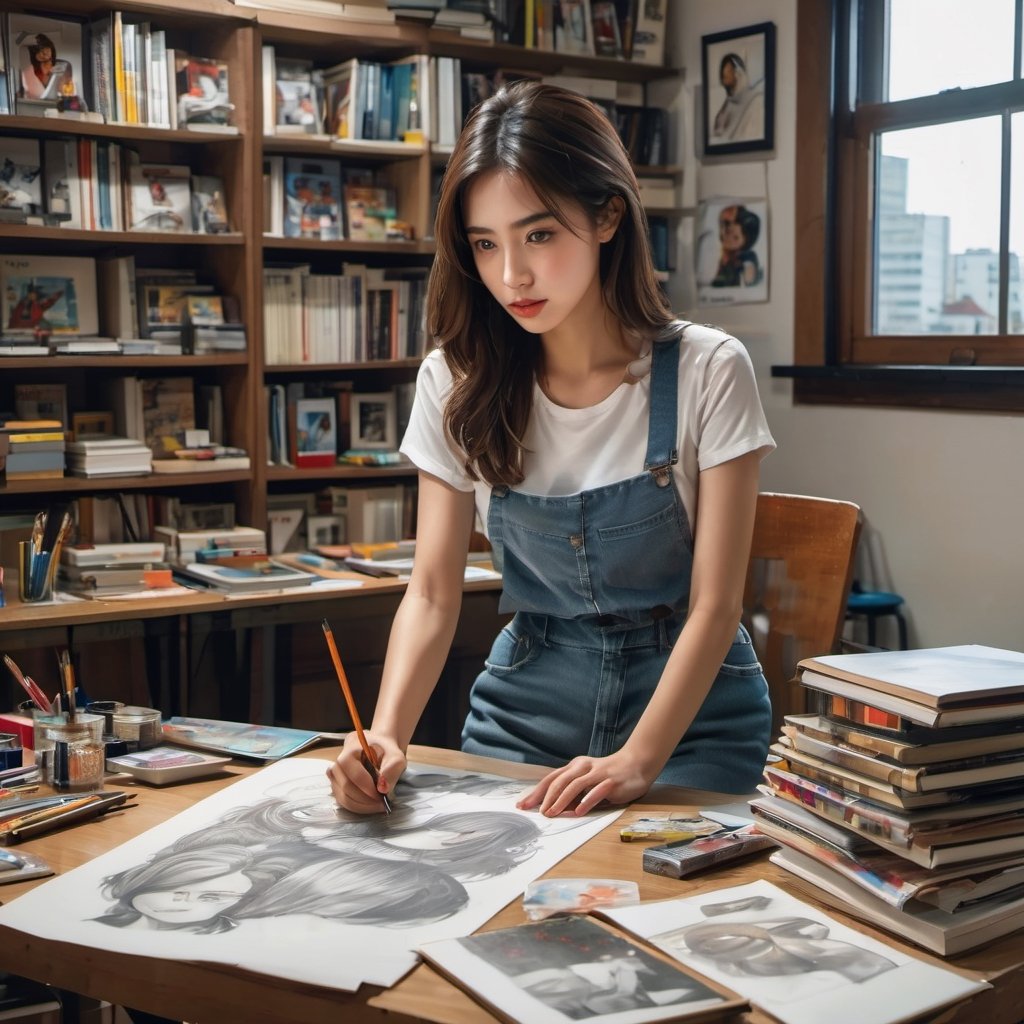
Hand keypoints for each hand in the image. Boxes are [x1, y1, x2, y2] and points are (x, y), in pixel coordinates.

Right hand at [326, 731, 405, 813]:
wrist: (379, 749)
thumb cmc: (386, 751)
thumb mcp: (396, 757)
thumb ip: (392, 770)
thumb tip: (383, 789)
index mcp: (350, 751)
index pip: (355, 774)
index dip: (369, 789)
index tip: (383, 796)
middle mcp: (337, 764)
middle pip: (346, 787)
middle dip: (365, 800)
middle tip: (382, 803)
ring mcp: (335, 776)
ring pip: (343, 798)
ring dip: (361, 806)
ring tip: (378, 805)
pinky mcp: (337, 786)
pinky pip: (343, 801)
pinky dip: (357, 807)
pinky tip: (370, 805)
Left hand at [516, 749, 653, 816]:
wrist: (636, 763)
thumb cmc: (608, 775)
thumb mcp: (587, 782)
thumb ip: (573, 793)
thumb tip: (554, 809)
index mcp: (575, 767)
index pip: (551, 779)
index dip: (536, 792)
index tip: (523, 805)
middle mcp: (583, 767)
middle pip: (559, 781)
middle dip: (544, 797)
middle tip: (534, 811)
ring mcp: (596, 774)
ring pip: (574, 786)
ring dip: (561, 800)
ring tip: (551, 813)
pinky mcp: (610, 782)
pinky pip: (596, 792)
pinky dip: (586, 802)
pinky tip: (578, 811)